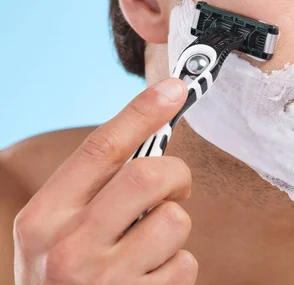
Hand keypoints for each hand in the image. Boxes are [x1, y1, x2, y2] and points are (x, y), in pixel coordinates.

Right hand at [12, 78, 197, 284]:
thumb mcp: (54, 231)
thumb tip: (150, 136)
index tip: (173, 89)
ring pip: (174, 220)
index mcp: (45, 217)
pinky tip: (152, 275)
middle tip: (174, 186)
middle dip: (176, 173)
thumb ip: (92, 190)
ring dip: (174, 226)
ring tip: (151, 243)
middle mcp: (71, 248)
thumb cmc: (62, 277)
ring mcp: (107, 280)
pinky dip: (177, 264)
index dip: (142, 112)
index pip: (100, 148)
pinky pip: (185, 263)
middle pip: (148, 176)